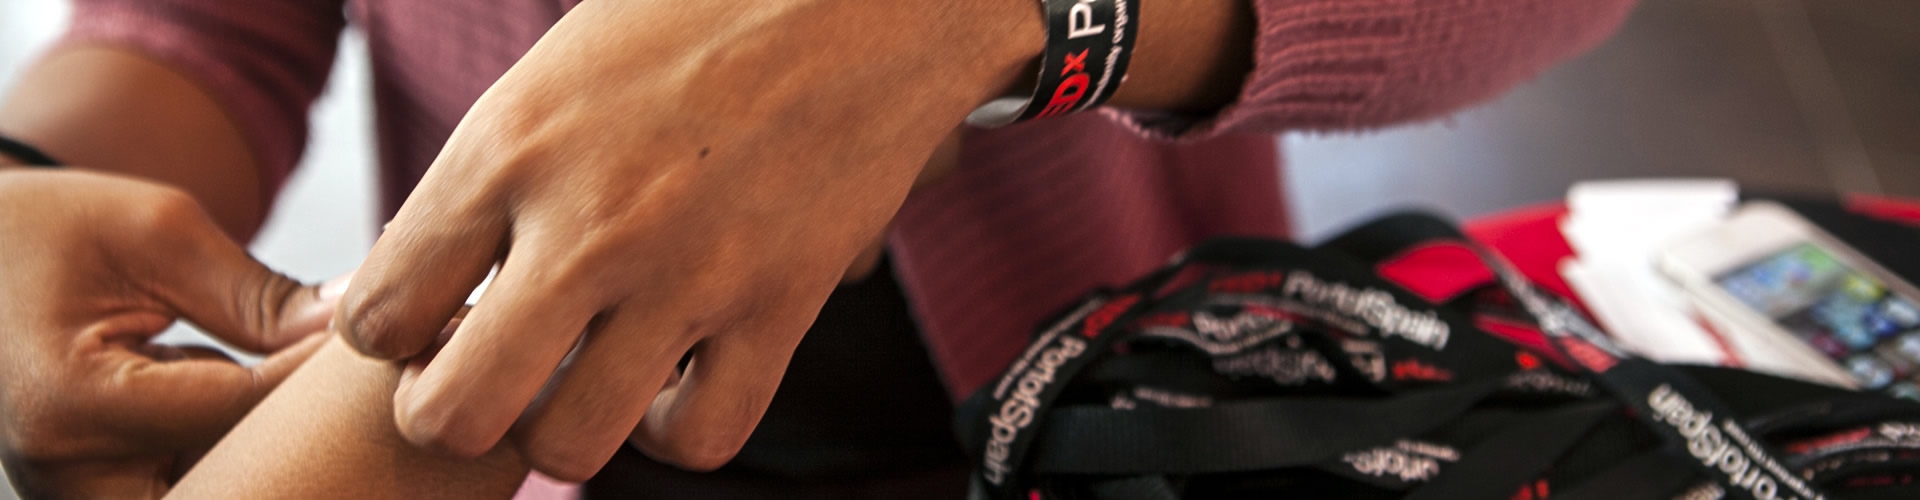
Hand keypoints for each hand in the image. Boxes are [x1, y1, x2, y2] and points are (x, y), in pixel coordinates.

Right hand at [0, 170, 339, 498]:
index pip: (242, 408)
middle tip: (356, 384)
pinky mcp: (98, 497)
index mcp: (76, 403)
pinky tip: (277, 411)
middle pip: (237, 479)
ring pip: (226, 493)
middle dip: (301, 437)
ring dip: (275, 452)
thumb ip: (259, 294)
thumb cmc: (51, 230)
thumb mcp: (156, 233)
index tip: (378, 337)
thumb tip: (356, 322)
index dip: (319, 377)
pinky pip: (197, 487)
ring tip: (317, 395)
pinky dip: (242, 454)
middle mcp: (69, 474)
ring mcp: (78, 497)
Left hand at [334, 0, 1039, 479]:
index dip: (394, 337)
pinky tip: (670, 389)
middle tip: (486, 384)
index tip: (436, 321)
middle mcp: (587, 223)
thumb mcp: (559, 67)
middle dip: (453, 417)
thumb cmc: (701, 16)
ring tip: (582, 386)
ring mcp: (688, 274)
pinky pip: (703, 435)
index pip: (380, 311)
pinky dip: (674, 434)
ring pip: (571, 447)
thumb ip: (495, 171)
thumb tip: (436, 265)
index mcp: (509, 146)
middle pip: (456, 411)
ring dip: (564, 433)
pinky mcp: (781, 304)